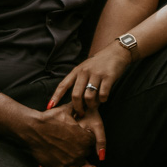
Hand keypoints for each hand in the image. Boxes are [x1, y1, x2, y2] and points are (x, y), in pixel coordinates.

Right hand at [18, 104, 97, 166]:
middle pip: (87, 154)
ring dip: (78, 163)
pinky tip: (65, 164)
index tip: (80, 136)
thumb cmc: (49, 119)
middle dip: (81, 149)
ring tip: (73, 158)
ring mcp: (71, 161)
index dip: (87, 138)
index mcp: (85, 138)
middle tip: (73, 144)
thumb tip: (81, 103)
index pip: (93, 141)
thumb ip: (76, 108)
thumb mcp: (64, 110)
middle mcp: (80, 151)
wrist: (33, 128)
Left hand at [47, 45, 135, 160]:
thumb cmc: (99, 64)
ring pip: (89, 97)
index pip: (63, 85)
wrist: (116, 52)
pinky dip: (102, 100)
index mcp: (77, 71)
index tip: (49, 107)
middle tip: (81, 113)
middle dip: (77, 108)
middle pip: (76, 95)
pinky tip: (103, 99)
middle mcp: (84, 72)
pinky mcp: (108, 77)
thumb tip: (75, 100)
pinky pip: (102, 94)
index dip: (55, 97)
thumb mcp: (85, 68)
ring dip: (91, 105)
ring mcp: (96, 74)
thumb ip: (79, 81)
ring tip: (94, 106)